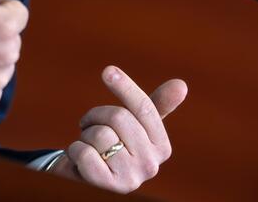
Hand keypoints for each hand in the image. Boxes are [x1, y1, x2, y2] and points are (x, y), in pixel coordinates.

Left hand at [48, 66, 186, 193]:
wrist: (87, 175)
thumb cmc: (112, 144)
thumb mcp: (132, 125)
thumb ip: (153, 105)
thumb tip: (182, 84)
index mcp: (161, 147)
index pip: (145, 108)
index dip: (125, 87)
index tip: (108, 71)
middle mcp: (151, 165)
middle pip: (119, 117)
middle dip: (97, 115)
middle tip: (91, 124)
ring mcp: (131, 178)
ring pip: (100, 134)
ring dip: (85, 135)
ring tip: (90, 146)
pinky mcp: (107, 187)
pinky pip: (85, 153)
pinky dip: (75, 150)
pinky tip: (80, 159)